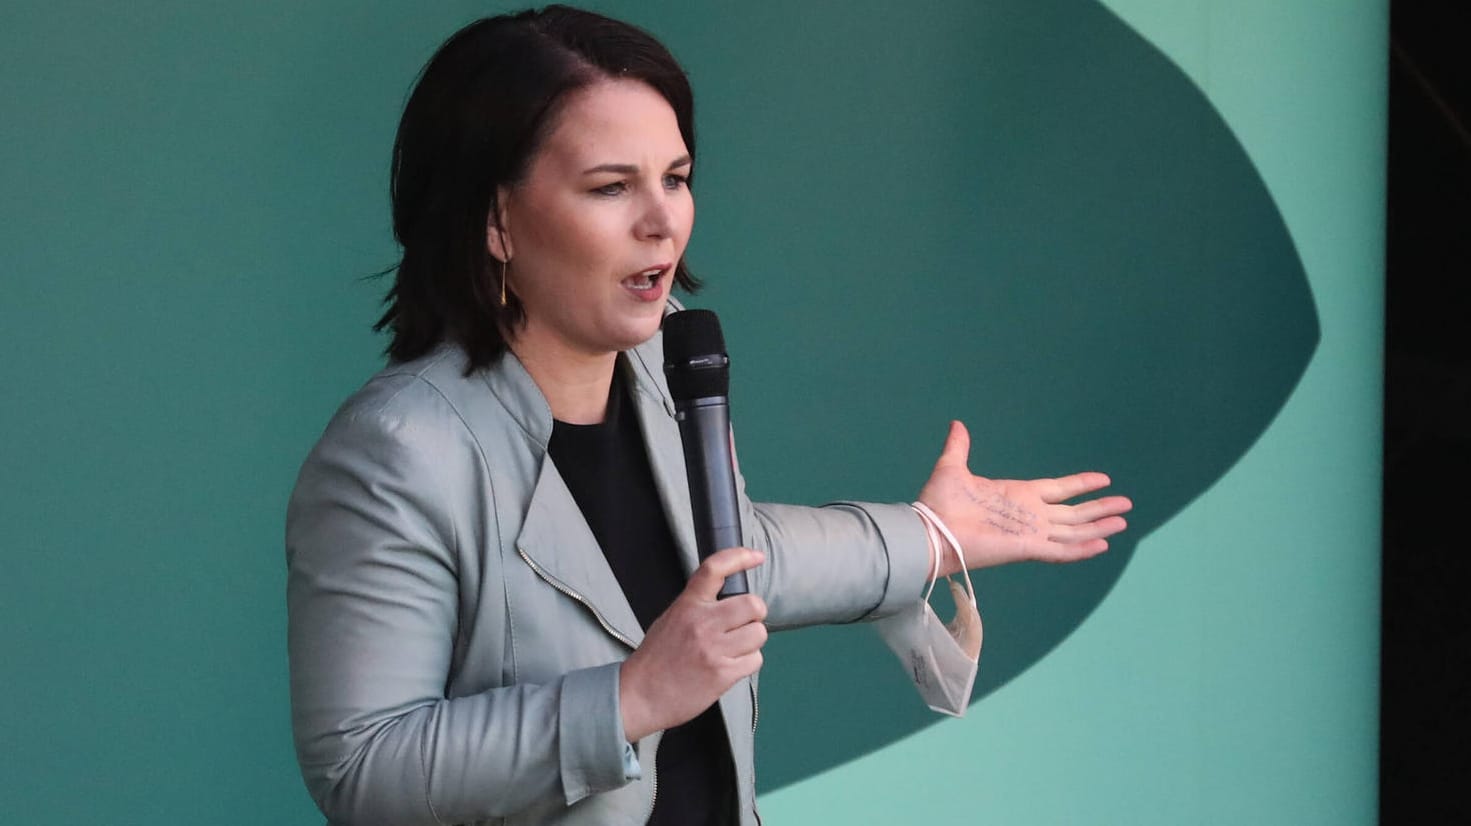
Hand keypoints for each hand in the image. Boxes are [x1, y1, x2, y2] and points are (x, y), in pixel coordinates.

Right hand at [619, 547, 767, 741]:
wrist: (639, 695)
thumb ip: (697, 607)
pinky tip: (730, 666)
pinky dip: (748, 663)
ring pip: (758, 633)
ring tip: (733, 649)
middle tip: (743, 624)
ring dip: (752, 641)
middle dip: (754, 615)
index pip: (715, 569)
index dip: (739, 557)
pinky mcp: (722, 674)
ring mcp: (714, 649)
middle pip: (753, 604)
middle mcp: (702, 623)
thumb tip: (729, 600)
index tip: (756, 556)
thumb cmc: (655, 659)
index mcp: (688, 605)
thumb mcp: (670, 619)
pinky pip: (755, 660)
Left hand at [917, 421, 1132, 573]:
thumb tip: (957, 424)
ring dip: (1098, 527)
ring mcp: (1029, 532)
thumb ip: (959, 447)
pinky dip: (1081, 548)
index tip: (1103, 479)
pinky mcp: (1026, 547)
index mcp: (1017, 495)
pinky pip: (1061, 549)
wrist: (930, 529)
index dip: (1081, 485)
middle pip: (1074, 512)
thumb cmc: (938, 502)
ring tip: (1122, 522)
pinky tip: (1103, 544)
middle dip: (1099, 508)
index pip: (1059, 490)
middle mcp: (1029, 515)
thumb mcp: (952, 467)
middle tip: (1126, 505)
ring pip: (1073, 530)